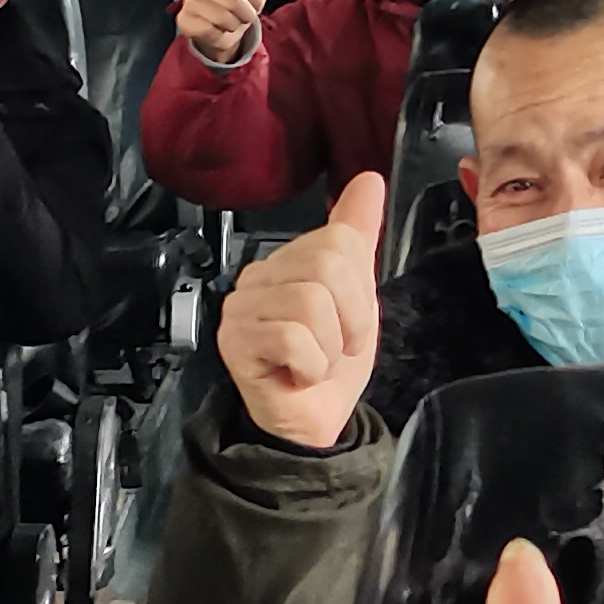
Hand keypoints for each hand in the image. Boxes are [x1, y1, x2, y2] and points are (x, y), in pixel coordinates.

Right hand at [179, 0, 280, 67]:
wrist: (226, 32)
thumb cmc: (241, 4)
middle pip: (234, 0)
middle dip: (245, 13)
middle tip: (240, 13)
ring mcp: (190, 0)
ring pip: (223, 17)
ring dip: (233, 25)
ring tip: (229, 21)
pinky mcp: (184, 20)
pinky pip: (209, 30)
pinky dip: (219, 34)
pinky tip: (216, 29)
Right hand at [221, 172, 384, 450]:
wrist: (313, 423)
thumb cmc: (331, 363)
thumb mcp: (358, 295)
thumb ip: (358, 236)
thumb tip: (369, 180)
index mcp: (286, 260)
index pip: (338, 240)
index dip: (359, 289)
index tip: (348, 321)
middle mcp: (257, 277)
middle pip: (327, 265)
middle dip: (350, 316)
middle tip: (336, 345)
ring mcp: (240, 309)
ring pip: (312, 302)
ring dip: (332, 345)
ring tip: (317, 361)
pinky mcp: (235, 342)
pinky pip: (295, 338)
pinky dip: (313, 365)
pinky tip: (300, 375)